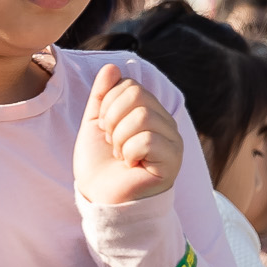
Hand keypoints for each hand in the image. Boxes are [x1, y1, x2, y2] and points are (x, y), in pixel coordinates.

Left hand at [75, 63, 182, 204]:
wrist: (101, 199)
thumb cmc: (99, 165)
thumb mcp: (94, 125)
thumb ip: (102, 96)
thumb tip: (111, 67)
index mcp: (149, 111)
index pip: (129, 85)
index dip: (107, 106)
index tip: (105, 130)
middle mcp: (165, 122)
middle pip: (136, 96)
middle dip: (112, 121)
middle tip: (113, 144)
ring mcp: (172, 140)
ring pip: (142, 117)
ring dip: (120, 139)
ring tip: (121, 155)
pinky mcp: (172, 160)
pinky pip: (148, 139)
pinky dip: (129, 153)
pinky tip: (130, 165)